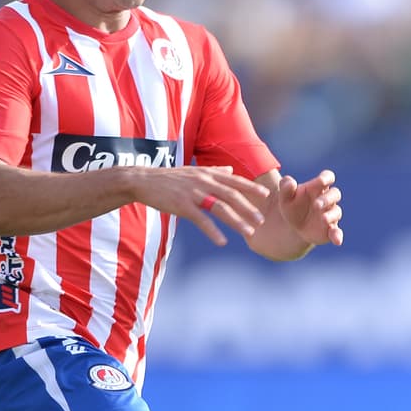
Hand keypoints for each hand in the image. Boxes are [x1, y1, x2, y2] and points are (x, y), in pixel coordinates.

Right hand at [136, 165, 268, 245]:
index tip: (266, 194)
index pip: (234, 180)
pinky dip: (213, 231)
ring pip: (220, 208)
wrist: (143, 181)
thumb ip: (214, 171)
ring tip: (249, 232)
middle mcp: (204, 182)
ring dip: (237, 221)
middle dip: (248, 208)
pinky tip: (222, 241)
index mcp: (208, 174)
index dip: (250, 187)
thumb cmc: (170, 178)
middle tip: (261, 220)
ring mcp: (193, 193)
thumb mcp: (194, 171)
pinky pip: (201, 220)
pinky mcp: (182, 205)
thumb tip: (231, 170)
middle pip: (231, 195)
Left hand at [278, 169, 343, 245]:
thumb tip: (291, 182)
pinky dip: (338, 235)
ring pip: (337, 212)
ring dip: (330, 215)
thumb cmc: (292, 207)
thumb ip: (285, 188)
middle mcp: (327, 200)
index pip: (327, 177)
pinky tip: (337, 241)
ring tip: (322, 219)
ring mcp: (330, 215)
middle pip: (335, 194)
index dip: (327, 178)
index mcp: (317, 188)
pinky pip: (337, 232)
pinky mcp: (331, 230)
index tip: (322, 181)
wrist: (294, 228)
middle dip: (327, 199)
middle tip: (316, 205)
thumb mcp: (285, 198)